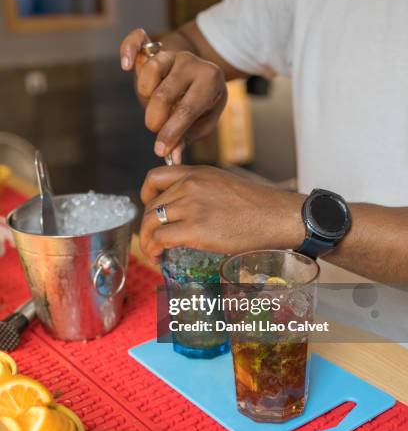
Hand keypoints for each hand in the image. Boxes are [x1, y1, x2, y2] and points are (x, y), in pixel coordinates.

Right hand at [120, 28, 226, 162]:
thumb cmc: (205, 103)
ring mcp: (172, 53)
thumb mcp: (205, 121)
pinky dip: (128, 48)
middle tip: (158, 129)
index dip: (170, 132)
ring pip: (149, 72)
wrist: (204, 74)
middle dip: (156, 120)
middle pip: (163, 95)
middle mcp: (191, 62)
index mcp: (210, 80)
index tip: (160, 150)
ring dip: (145, 96)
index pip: (187, 109)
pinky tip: (126, 65)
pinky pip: (138, 40)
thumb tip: (172, 156)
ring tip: (155, 104)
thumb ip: (187, 137)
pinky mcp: (155, 48)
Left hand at [140, 165, 305, 262]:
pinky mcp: (195, 229)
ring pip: (151, 223)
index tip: (149, 208)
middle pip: (151, 205)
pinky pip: (160, 238)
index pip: (154, 177)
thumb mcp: (223, 184)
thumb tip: (185, 208)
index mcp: (196, 173)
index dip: (145, 195)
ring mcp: (191, 206)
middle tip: (153, 240)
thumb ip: (201, 189)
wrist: (275, 216)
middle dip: (147, 226)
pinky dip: (154, 250)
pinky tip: (159, 257)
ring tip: (154, 253)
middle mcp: (190, 185)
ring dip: (147, 241)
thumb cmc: (257, 206)